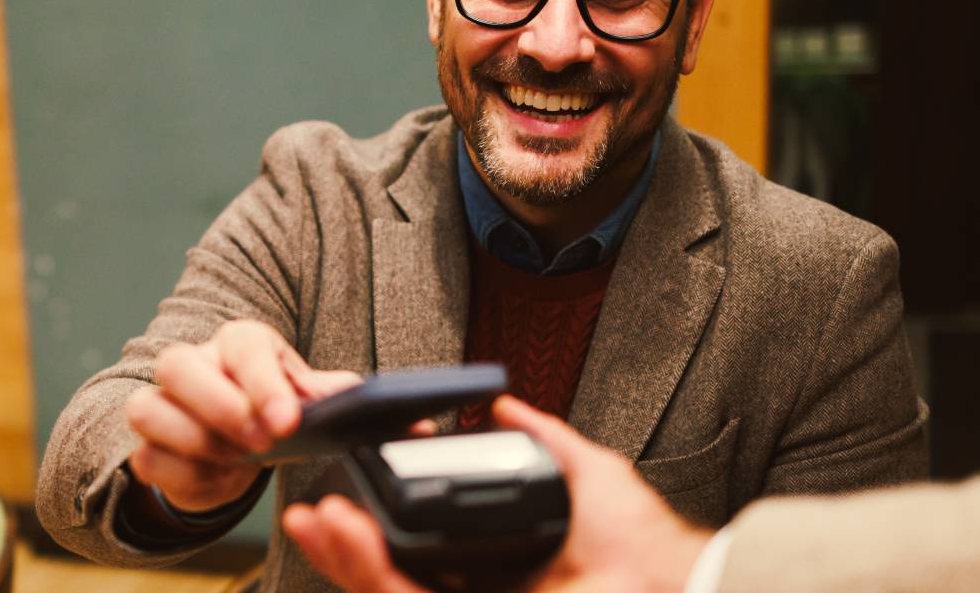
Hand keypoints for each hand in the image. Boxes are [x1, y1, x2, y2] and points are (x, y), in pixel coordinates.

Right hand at [124, 319, 362, 511]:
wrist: (237, 447)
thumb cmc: (273, 411)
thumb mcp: (306, 398)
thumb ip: (329, 394)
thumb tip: (353, 395)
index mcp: (238, 343)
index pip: (241, 345)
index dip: (263, 382)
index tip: (289, 421)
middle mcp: (191, 364)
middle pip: (175, 364)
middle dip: (219, 406)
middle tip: (261, 443)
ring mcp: (161, 403)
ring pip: (145, 410)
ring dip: (194, 441)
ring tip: (236, 461)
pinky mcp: (147, 446)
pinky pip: (147, 458)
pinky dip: (184, 476)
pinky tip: (218, 478)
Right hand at [284, 395, 713, 592]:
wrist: (669, 582)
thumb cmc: (644, 544)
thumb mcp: (587, 474)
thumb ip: (543, 440)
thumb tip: (505, 405)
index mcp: (494, 565)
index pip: (418, 548)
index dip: (377, 522)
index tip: (349, 484)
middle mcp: (475, 589)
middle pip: (388, 571)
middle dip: (342, 544)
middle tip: (310, 511)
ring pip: (383, 588)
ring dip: (342, 557)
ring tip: (315, 519)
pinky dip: (368, 570)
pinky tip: (347, 537)